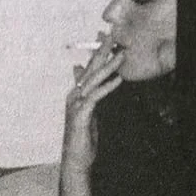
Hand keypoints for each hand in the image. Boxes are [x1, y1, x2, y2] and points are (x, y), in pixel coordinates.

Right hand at [61, 33, 123, 181]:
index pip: (88, 68)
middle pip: (90, 69)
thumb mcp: (87, 114)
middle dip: (102, 51)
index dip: (97, 52)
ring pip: (94, 80)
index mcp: (76, 93)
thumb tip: (88, 88)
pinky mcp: (80, 114)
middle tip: (113, 35)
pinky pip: (96, 97)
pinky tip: (118, 80)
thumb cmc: (83, 139)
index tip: (106, 37)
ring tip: (121, 55)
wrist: (76, 160)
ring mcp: (76, 104)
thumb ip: (89, 98)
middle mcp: (74, 95)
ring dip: (109, 66)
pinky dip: (107, 87)